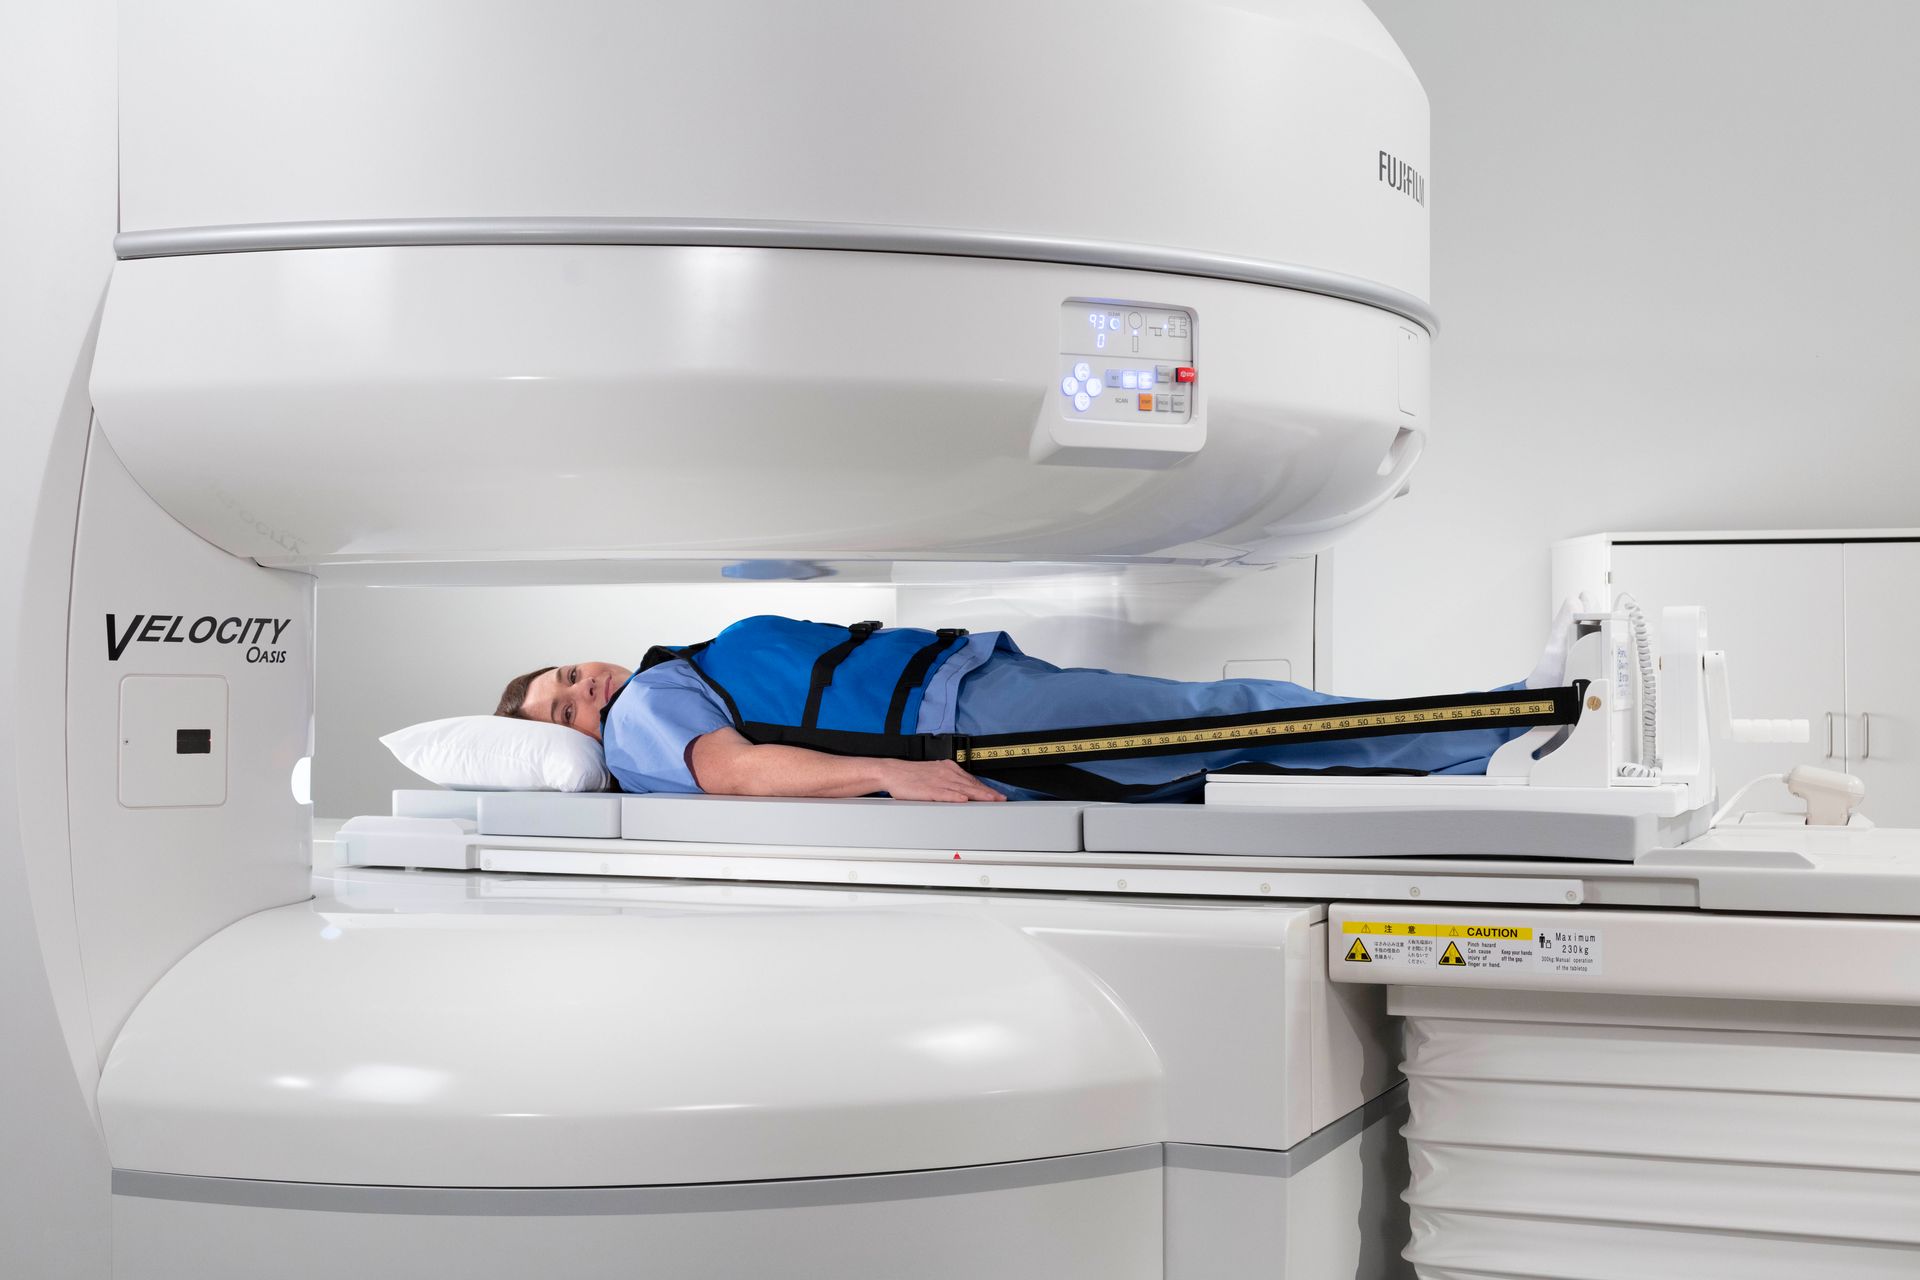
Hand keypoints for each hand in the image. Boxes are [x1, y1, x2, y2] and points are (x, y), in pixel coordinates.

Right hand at [875, 760, 1007, 802]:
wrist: (893, 772)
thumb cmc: (912, 775)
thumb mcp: (934, 773)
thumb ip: (949, 781)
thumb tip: (964, 792)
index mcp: (948, 768)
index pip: (972, 780)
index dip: (986, 788)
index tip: (997, 795)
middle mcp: (946, 773)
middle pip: (971, 784)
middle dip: (988, 793)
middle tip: (1001, 799)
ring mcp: (938, 781)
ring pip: (962, 789)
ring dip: (978, 795)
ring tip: (990, 800)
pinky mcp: (929, 789)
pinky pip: (945, 793)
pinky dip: (956, 797)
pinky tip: (964, 800)